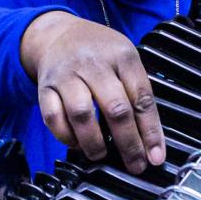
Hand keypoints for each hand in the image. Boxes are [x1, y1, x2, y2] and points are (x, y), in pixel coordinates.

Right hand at [21, 12, 165, 174]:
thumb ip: (138, 94)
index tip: (156, 156)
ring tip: (101, 155)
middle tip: (135, 165)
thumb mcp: (125, 60)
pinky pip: (53, 118)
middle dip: (128, 143)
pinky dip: (66, 137)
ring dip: (94, 142)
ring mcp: (67, 74)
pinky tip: (77, 144)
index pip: (141, 97)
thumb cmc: (99, 53)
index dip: (151, 131)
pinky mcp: (44, 87)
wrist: (58, 34)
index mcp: (122, 55)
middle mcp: (94, 63)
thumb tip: (152, 141)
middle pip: (115, 108)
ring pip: (82, 114)